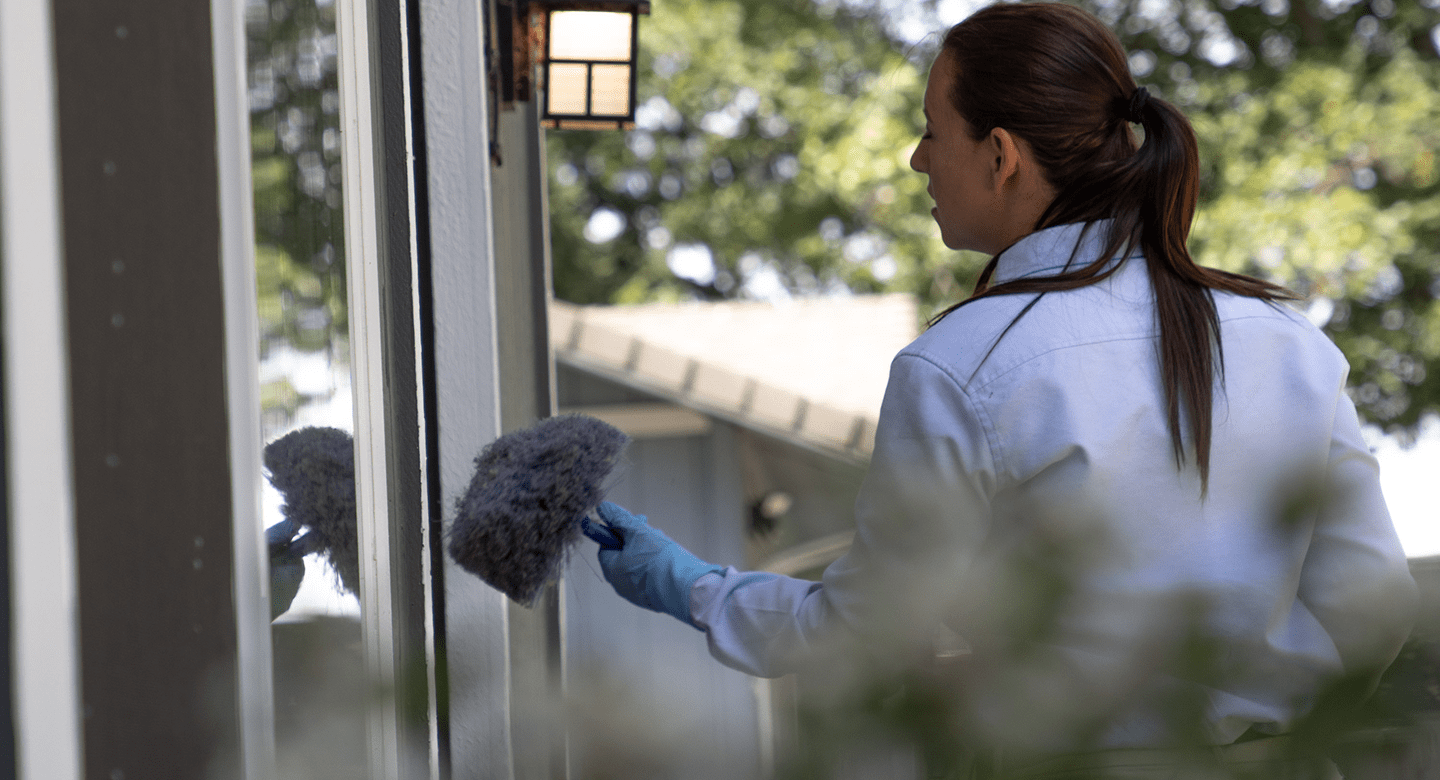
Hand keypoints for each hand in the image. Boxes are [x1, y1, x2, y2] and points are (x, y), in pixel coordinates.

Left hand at [593, 501, 722, 628]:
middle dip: (634, 539)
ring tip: (660, 543)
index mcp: (611, 570)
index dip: (616, 531)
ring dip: (645, 550)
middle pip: (621, 555)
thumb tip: (603, 507)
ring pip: (636, 565)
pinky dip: (653, 566)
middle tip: (648, 529)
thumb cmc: (659, 560)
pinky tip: (666, 559)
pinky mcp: (652, 599)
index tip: (631, 523)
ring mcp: (636, 594)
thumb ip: (619, 519)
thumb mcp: (638, 532)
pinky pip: (647, 577)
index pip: (605, 547)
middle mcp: (620, 585)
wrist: (685, 587)